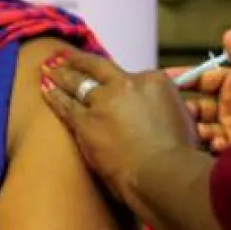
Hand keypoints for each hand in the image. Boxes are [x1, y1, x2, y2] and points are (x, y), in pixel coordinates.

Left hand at [40, 49, 197, 203]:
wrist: (161, 173)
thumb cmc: (179, 155)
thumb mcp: (185, 122)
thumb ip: (167, 110)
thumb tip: (158, 114)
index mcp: (154, 81)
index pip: (133, 75)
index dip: (118, 79)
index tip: (109, 78)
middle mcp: (127, 84)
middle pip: (98, 68)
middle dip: (79, 61)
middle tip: (65, 56)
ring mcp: (103, 102)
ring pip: (77, 83)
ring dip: (61, 73)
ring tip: (48, 67)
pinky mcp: (85, 122)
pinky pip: (65, 105)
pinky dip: (53, 95)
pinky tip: (45, 89)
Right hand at [166, 29, 230, 153]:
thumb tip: (230, 33)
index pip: (207, 79)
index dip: (187, 79)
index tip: (165, 80)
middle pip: (201, 106)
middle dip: (185, 107)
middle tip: (171, 109)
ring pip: (204, 128)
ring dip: (195, 128)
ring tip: (191, 128)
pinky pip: (214, 148)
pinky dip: (210, 146)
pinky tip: (214, 143)